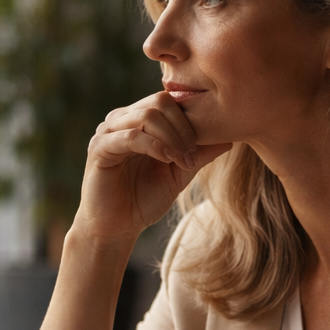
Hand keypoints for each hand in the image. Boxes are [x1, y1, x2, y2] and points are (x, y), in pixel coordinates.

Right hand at [76, 93, 231, 243]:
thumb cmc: (144, 200)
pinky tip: (167, 160)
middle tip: (193, 155)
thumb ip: (199, 154)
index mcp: (138, 120)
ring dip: (172, 138)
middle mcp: (122, 120)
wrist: (117, 228)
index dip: (191, 120)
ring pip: (147, 115)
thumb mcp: (179, 174)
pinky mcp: (99, 148)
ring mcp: (108, 131)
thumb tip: (230, 138)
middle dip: (184, 127)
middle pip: (160, 101)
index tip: (204, 147)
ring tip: (182, 161)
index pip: (169, 100)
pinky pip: (131, 136)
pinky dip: (155, 146)